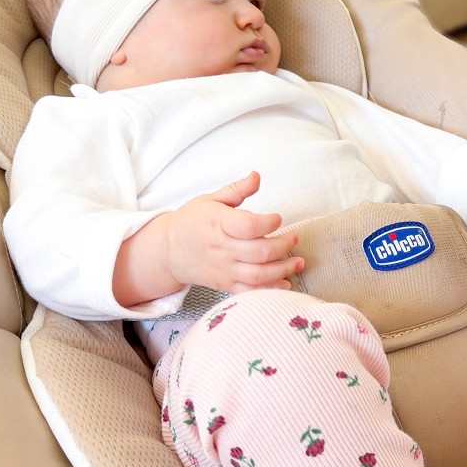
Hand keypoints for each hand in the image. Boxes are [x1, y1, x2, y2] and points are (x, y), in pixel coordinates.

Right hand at [164, 171, 302, 291]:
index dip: (269, 222)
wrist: (168, 250)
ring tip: (298, 262)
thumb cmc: (192, 221)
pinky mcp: (225, 284)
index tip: (278, 218)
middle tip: (294, 238)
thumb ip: (237, 189)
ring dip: (283, 269)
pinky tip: (285, 282)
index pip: (249, 226)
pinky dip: (270, 290)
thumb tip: (257, 176)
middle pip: (259, 251)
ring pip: (258, 274)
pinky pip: (250, 291)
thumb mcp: (211, 200)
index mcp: (219, 224)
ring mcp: (224, 269)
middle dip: (283, 245)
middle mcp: (222, 248)